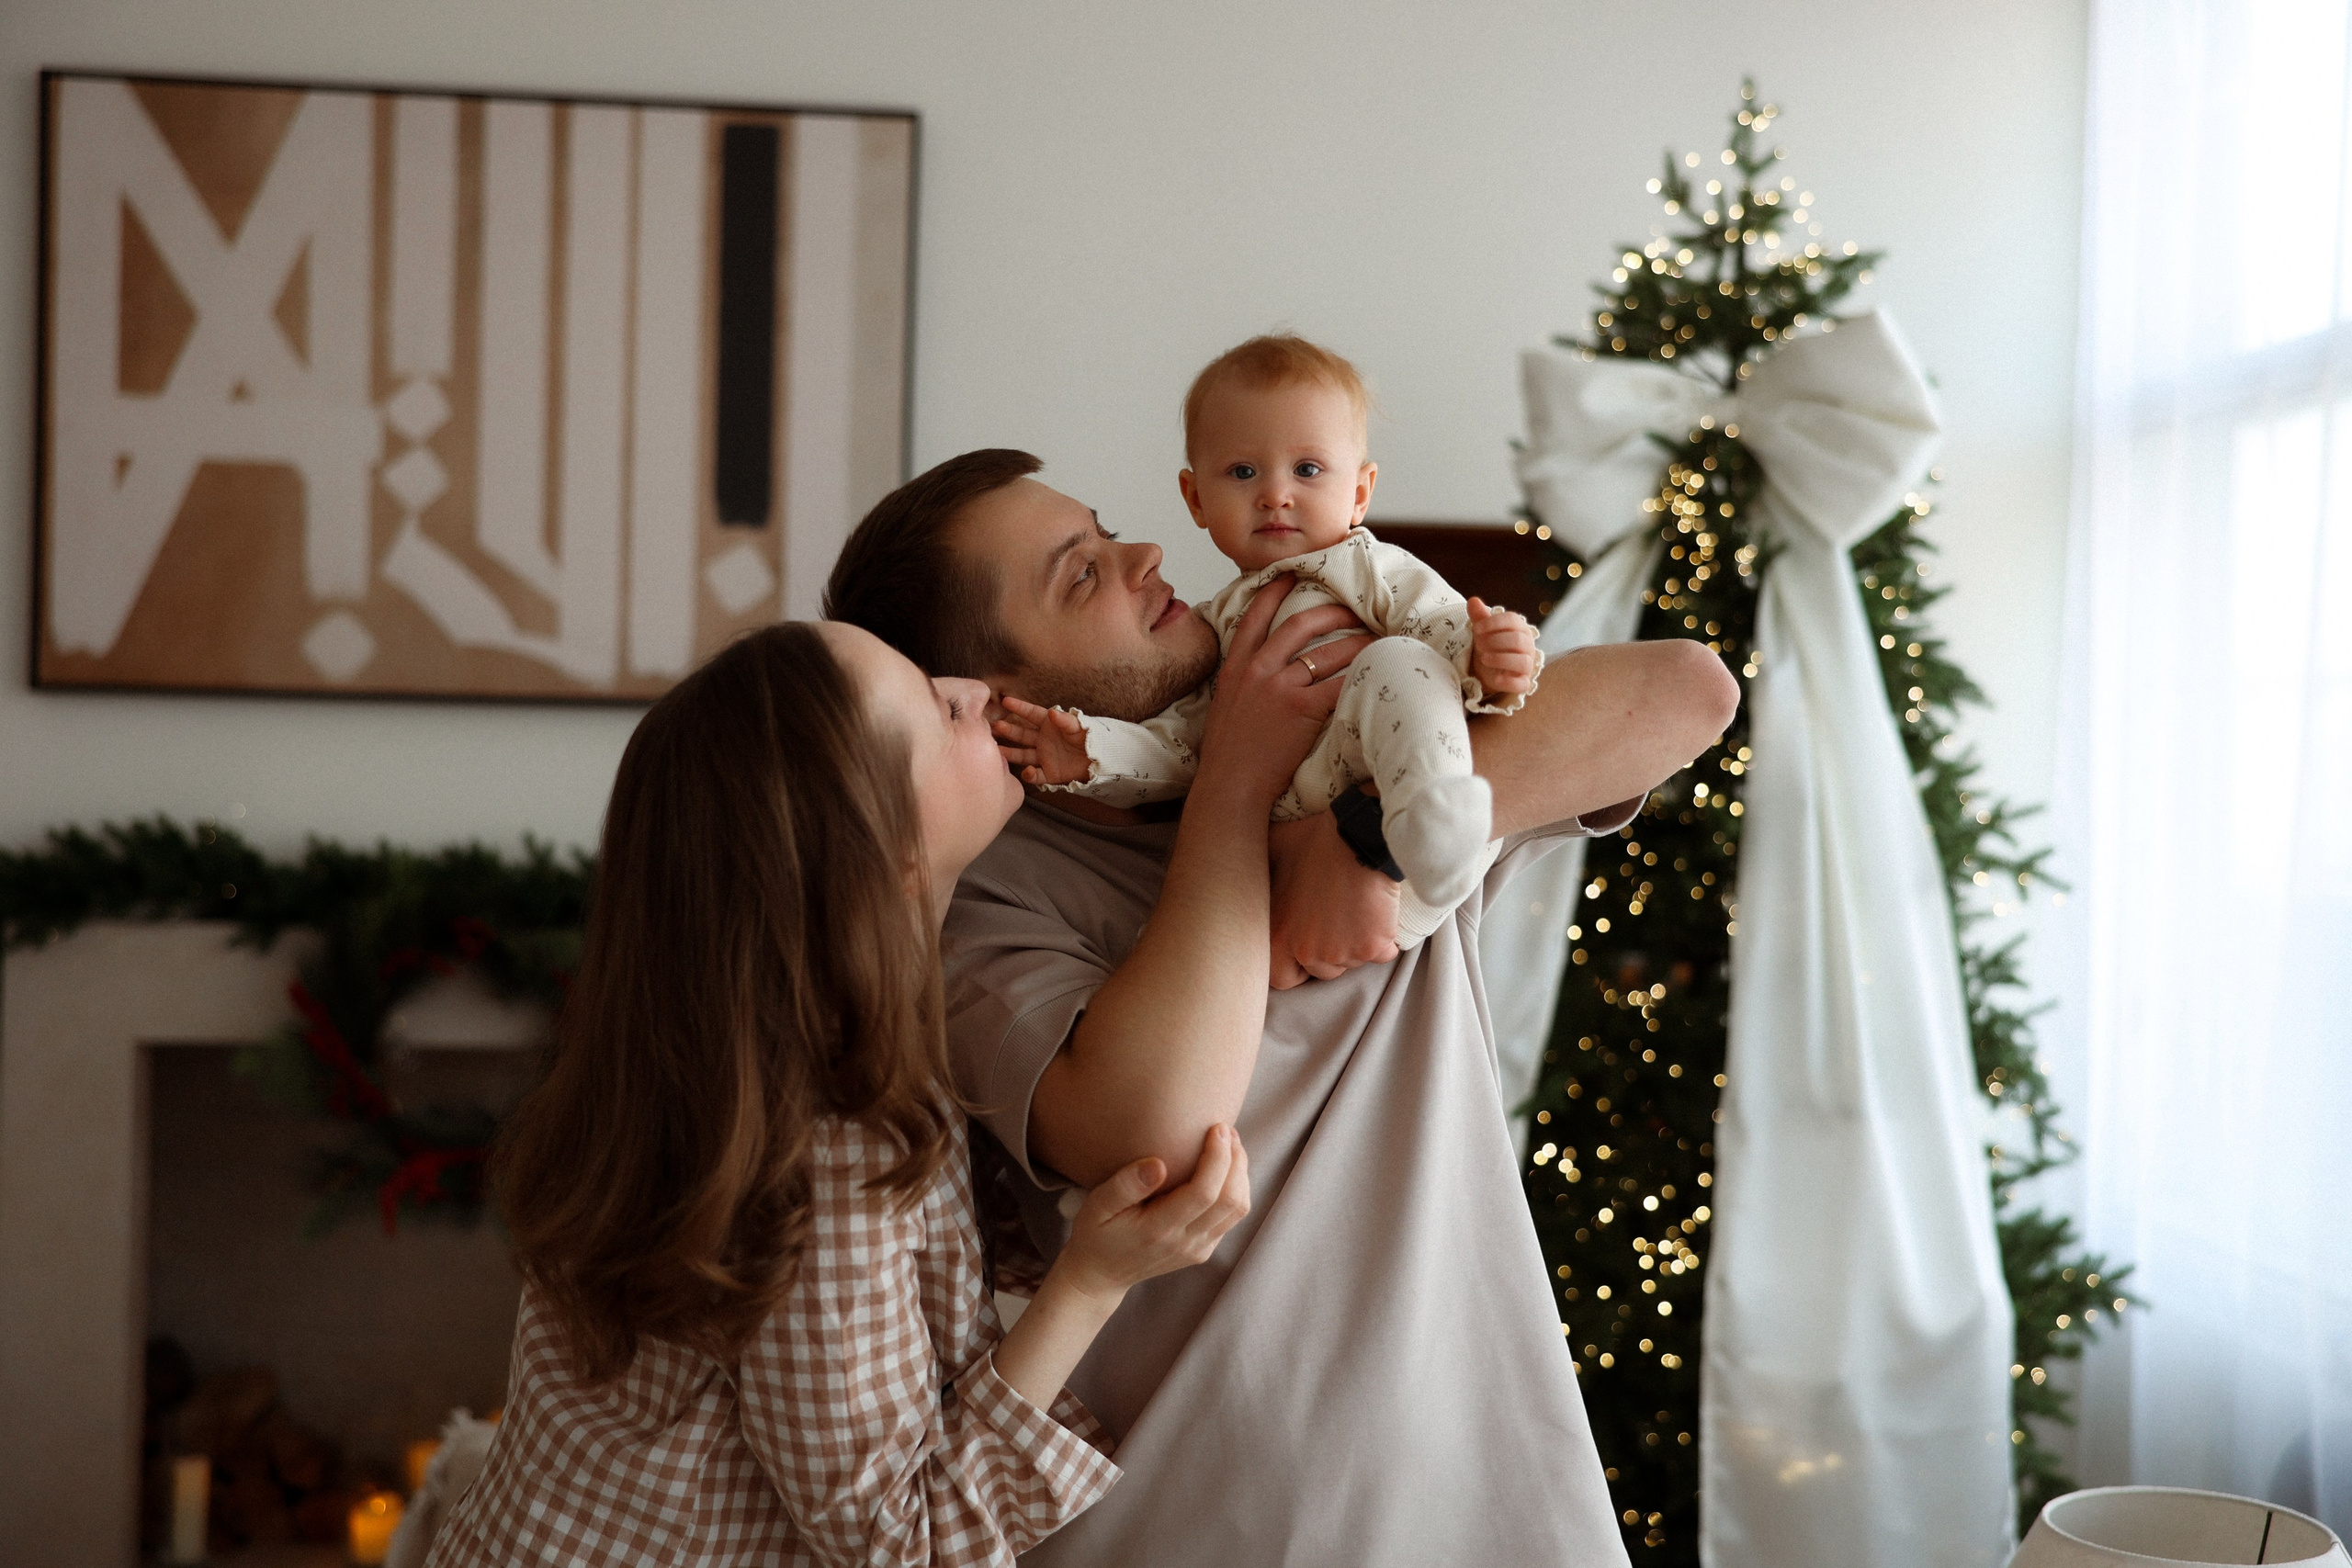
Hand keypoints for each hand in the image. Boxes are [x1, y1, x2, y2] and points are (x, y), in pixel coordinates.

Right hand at [993, 697, 1092, 785]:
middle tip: (995, 727)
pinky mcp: (1050, 773)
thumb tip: (1052, 713)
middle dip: (1008, 730)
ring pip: (1023, 754)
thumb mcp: (1078, 727)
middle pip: (1022, 734)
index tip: (1005, 701)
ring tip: (997, 750)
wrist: (1101, 759)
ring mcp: (1045, 756)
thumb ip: (1064, 721)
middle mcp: (1043, 740)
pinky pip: (1036, 775)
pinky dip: (1030, 775)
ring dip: (1010, 752)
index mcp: (1049, 725)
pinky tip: (1027, 772)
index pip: (1031, 714)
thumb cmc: (1090, 738)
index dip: (1019, 707)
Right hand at [1055, 1125, 1251, 1299]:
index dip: (1217, 1158)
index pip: (1203, 1192)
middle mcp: (1184, 1243)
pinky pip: (1232, 1218)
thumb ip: (1125, 1185)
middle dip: (1235, 1160)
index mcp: (1158, 1230)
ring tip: (1230, 1144)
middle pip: (1230, 1200)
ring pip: (1238, 1210)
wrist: (1101, 1275)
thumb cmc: (1096, 1233)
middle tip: (1226, 1129)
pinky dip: (1237, 1188)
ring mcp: (1197, 1250)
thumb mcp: (1097, 1206)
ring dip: (1241, 1173)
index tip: (1217, 1128)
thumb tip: (1158, 1163)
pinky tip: (1225, 1168)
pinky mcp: (1203, 1251)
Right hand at [1196, 577, 1373, 805]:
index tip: (1289, 574)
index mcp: (1235, 667)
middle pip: (1299, 624)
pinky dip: (1359, 677)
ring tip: (1377, 641)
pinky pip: (1339, 684)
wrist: (1229, 785)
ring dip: (1357, 644)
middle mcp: (1257, 670)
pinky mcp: (1301, 708)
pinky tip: (1376, 674)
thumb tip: (1265, 674)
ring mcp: (1279, 687)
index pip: (1255, 617)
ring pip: (1327, 653)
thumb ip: (1244, 684)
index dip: (1274, 591)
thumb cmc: (1229, 756)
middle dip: (1331, 612)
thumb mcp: (1226, 707)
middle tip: (1353, 609)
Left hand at [1268, 807, 1400, 987]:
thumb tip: (1245, 862)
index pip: (1282, 977)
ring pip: (1352, 962)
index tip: (1307, 947)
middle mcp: (1306, 950)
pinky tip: (1378, 912)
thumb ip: (1258, 870)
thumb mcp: (1273, 851)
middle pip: (1323, 971)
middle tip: (1337, 923)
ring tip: (1357, 910)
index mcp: (1278, 935)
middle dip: (1331, 953)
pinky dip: (1384, 939)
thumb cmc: (1314, 840)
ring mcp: (1340, 952)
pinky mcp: (1371, 947)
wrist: (1357, 835)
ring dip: (1357, 944)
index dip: (1296, 965)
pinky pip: (1383, 953)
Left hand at [1468, 597, 1537, 696]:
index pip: (1512, 620)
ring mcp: (1527, 665)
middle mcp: (1527, 645)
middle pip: (1518, 640)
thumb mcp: (1483, 630)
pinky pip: (1521, 683)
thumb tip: (1473, 600)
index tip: (1476, 629)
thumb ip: (1479, 616)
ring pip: (1522, 661)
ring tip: (1484, 658)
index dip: (1493, 623)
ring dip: (1501, 658)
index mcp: (1519, 628)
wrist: (1489, 670)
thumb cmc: (1490, 645)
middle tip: (1479, 645)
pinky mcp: (1522, 682)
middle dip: (1495, 641)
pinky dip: (1509, 681)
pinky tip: (1495, 678)